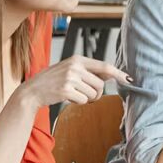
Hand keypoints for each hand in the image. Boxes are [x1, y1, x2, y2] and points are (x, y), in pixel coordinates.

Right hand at [14, 55, 128, 107]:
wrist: (32, 91)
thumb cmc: (53, 81)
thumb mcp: (70, 70)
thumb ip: (89, 71)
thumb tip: (112, 74)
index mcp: (77, 59)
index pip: (104, 66)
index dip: (119, 74)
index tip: (129, 80)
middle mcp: (75, 66)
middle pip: (101, 84)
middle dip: (97, 93)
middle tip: (85, 95)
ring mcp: (70, 78)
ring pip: (93, 94)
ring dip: (87, 98)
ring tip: (74, 94)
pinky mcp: (66, 90)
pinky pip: (84, 100)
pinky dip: (79, 102)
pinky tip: (67, 98)